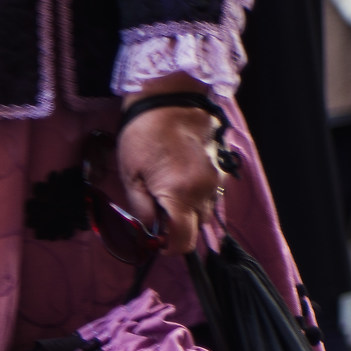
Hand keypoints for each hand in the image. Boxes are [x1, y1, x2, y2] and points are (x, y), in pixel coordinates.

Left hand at [116, 78, 223, 255]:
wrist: (171, 101)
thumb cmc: (144, 136)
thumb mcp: (131, 177)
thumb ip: (141, 210)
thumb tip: (148, 233)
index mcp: (180, 195)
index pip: (183, 242)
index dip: (167, 248)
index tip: (154, 243)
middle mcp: (205, 192)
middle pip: (196, 231)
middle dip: (177, 231)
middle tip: (156, 217)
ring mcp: (216, 181)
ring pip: (205, 215)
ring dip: (187, 215)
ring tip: (166, 196)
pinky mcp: (220, 170)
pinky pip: (210, 197)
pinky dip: (196, 199)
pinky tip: (179, 184)